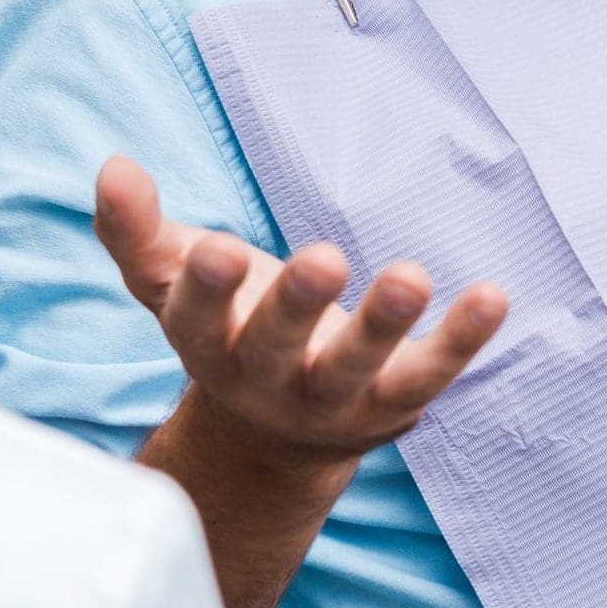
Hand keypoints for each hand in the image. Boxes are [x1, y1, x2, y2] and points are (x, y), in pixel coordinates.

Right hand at [94, 155, 507, 464]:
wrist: (276, 440)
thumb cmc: (230, 330)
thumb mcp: (175, 283)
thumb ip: (137, 231)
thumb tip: (113, 167)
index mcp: (207, 345)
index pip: (195, 321)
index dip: (206, 289)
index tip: (218, 250)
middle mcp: (265, 381)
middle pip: (275, 349)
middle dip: (296, 307)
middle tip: (322, 259)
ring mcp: (332, 401)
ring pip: (356, 370)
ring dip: (382, 325)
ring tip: (410, 276)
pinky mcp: (392, 405)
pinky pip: (428, 375)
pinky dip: (461, 340)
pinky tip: (492, 296)